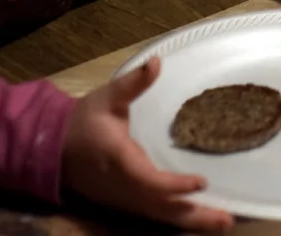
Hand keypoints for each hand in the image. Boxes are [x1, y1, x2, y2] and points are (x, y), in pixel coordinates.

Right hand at [61, 58, 232, 231]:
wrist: (53, 148)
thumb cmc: (83, 120)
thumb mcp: (107, 97)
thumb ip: (132, 83)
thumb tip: (155, 62)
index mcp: (119, 160)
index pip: (149, 180)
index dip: (174, 186)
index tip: (202, 181)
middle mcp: (124, 186)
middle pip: (162, 207)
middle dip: (195, 214)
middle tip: (228, 218)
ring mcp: (125, 199)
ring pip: (160, 216)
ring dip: (192, 221)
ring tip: (224, 222)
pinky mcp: (127, 203)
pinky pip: (155, 216)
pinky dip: (179, 219)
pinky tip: (201, 219)